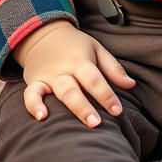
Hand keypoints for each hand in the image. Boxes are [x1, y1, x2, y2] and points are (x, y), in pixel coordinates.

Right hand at [13, 20, 135, 125]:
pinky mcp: (34, 82)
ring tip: (71, 128)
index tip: (117, 111)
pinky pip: (31, 94)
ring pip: (57, 93)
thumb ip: (113, 68)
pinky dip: (34, 105)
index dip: (106, 96)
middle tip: (96, 123)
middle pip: (74, 90)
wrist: (43, 33)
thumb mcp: (96, 49)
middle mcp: (64, 70)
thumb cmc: (74, 45)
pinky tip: (41, 117)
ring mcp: (48, 76)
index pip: (95, 80)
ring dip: (65, 108)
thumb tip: (131, 85)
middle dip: (85, 107)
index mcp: (81, 61)